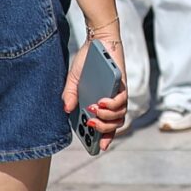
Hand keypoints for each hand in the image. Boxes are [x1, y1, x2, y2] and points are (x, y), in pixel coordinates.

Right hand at [63, 29, 129, 151]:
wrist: (97, 42)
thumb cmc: (86, 63)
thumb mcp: (74, 80)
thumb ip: (70, 95)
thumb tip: (67, 110)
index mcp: (100, 105)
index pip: (105, 125)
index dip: (103, 138)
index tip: (98, 148)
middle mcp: (112, 103)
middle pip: (114, 124)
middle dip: (102, 128)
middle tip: (90, 124)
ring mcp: (119, 94)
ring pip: (120, 114)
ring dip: (106, 115)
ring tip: (93, 110)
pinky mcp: (123, 85)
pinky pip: (122, 99)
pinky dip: (112, 103)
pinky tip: (101, 101)